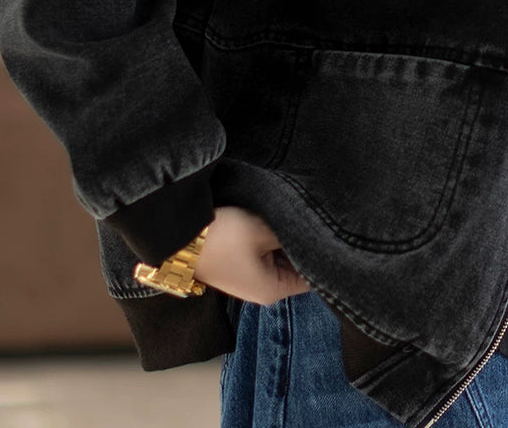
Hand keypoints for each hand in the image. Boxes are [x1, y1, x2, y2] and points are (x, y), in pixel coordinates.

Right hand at [192, 205, 312, 303]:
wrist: (180, 238)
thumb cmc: (223, 237)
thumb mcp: (263, 230)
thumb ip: (293, 232)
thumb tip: (315, 231)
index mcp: (275, 290)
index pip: (314, 276)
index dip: (322, 253)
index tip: (328, 231)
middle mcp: (266, 290)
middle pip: (298, 267)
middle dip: (304, 244)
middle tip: (311, 218)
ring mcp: (253, 279)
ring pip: (283, 258)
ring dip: (286, 240)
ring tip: (292, 216)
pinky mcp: (242, 266)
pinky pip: (268, 253)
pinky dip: (272, 240)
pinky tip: (273, 222)